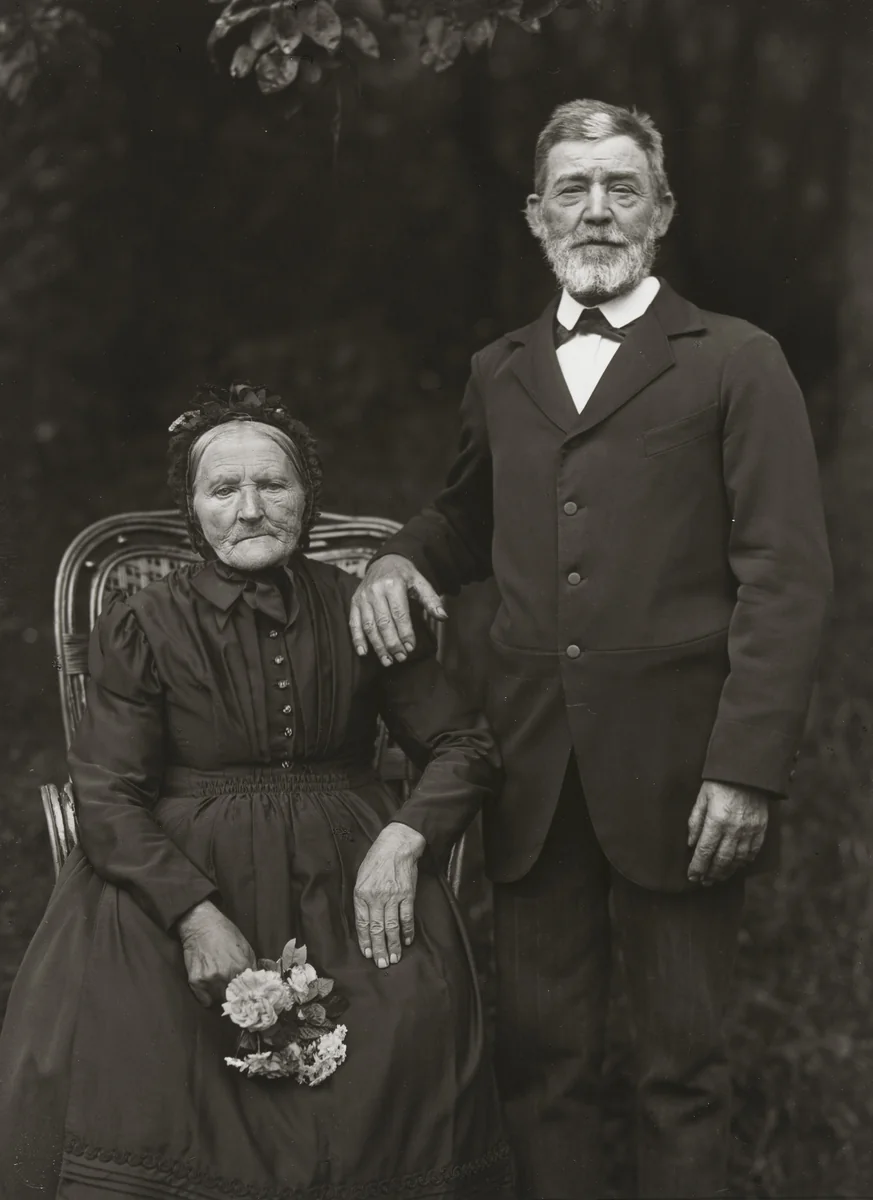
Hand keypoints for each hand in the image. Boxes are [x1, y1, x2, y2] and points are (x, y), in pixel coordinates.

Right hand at [177, 900, 255, 1006]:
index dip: (247, 993)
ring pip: (219, 1000)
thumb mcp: (245, 946)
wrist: (201, 925)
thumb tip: (257, 981)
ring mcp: (210, 980)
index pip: (249, 991)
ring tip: (219, 986)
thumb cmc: (225, 933)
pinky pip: (204, 1000)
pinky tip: (209, 987)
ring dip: (220, 996)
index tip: (245, 995)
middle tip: (232, 990)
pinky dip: (207, 997)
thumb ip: (252, 965)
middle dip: (234, 995)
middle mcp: (226, 976)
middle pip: (234, 998)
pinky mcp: (196, 981)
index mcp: (241, 967)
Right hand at [349, 554, 446, 665]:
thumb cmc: (404, 575)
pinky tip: (363, 652)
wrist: (384, 562)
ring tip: (387, 661)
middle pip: (383, 622)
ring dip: (377, 646)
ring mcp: (362, 597)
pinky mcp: (354, 603)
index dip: (405, 633)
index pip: (399, 614)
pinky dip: (357, 639)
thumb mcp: (420, 582)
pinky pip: (354, 623)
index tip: (411, 648)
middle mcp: (375, 591)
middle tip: (401, 658)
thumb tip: (443, 616)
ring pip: (369, 626)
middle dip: (392, 643)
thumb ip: (431, 600)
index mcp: (393, 585)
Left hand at [354, 822, 425, 967]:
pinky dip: (407, 930)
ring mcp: (392, 896)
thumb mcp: (361, 877)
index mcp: (361, 893)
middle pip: (376, 929)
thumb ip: (361, 898)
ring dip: (393, 944)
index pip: (362, 923)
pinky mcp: (407, 894)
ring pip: (391, 926)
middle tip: (381, 964)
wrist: (396, 845)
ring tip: (394, 958)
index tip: (367, 954)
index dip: (365, 940)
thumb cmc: (376, 860)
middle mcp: (376, 897)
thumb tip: (364, 920)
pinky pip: (407, 917)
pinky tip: (407, 941)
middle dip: (378, 949)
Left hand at [687, 780, 769, 885]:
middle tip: (703, 882)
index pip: (705, 851)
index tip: (692, 877)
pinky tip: (736, 866)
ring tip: (717, 878)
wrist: (748, 771)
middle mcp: (734, 829)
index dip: (697, 867)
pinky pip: (752, 852)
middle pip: (721, 860)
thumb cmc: (719, 782)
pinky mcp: (760, 828)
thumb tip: (690, 844)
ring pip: (737, 860)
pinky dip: (743, 862)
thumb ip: (695, 821)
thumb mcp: (701, 798)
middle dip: (711, 874)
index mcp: (716, 821)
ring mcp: (749, 830)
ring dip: (726, 871)